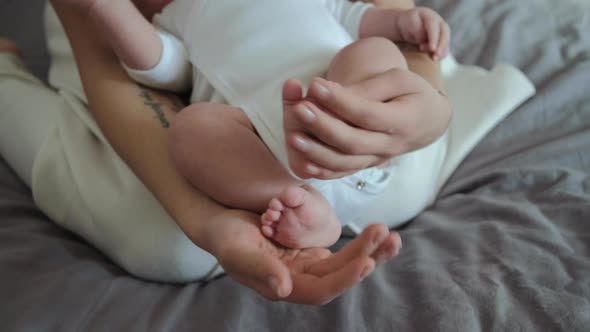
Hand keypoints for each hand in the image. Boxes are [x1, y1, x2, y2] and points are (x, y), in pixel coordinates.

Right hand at [203, 210, 400, 303]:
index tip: (365, 262)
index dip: (343, 279)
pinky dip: (360, 243)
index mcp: (283, 286)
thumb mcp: (238, 251)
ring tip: (392, 236)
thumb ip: (260, 269)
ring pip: (346, 263)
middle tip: (388, 237)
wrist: (224, 222)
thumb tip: (284, 289)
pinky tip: (377, 233)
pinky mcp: (311, 251)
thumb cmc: (226, 238)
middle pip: (340, 276)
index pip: (320, 290)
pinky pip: (342, 251)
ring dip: (370, 251)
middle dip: (366, 258)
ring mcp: (307, 266)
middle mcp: (300, 280)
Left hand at [284, 70, 450, 179]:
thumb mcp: (398, 80)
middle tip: (298, 109)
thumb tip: (331, 92)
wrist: (427, 121)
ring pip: (344, 163)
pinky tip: (301, 161)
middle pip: (352, 141)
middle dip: (323, 126)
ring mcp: (376, 160)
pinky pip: (341, 173)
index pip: (366, 113)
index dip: (339, 101)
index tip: (314, 84)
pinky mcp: (365, 166)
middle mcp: (390, 146)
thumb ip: (368, 87)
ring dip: (316, 152)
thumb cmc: (411, 93)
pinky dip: (321, 170)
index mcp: (403, 121)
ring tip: (292, 136)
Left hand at [395, 7, 450, 60]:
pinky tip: (435, 59)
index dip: (434, 38)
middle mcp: (438, 22)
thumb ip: (416, 29)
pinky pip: (445, 47)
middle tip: (435, 57)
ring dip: (442, 51)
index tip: (432, 49)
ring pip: (446, 40)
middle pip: (445, 33)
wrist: (406, 24)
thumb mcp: (408, 23)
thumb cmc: (405, 23)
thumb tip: (423, 39)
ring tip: (434, 59)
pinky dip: (442, 54)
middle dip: (442, 46)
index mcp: (429, 16)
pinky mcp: (441, 39)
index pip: (434, 27)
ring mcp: (441, 30)